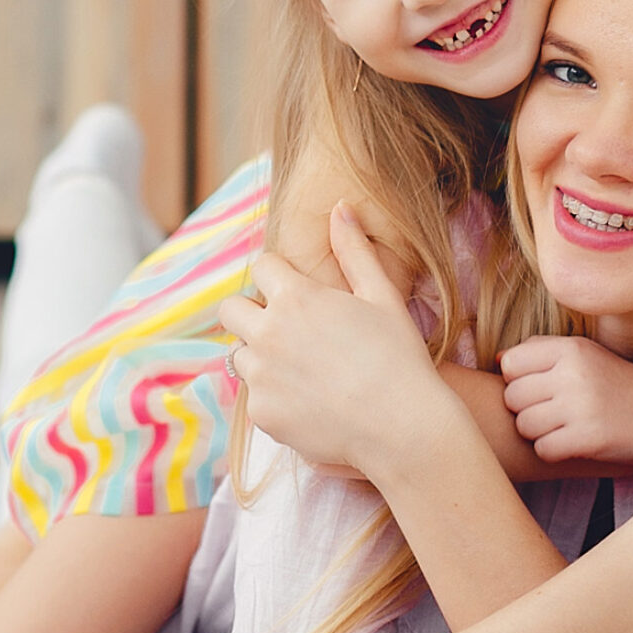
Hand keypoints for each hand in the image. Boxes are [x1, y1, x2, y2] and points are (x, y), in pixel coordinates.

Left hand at [219, 202, 447, 471]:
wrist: (401, 425)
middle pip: (231, 309)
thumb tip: (341, 207)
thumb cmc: (398, 355)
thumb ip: (354, 250)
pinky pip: (255, 395)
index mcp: (296, 297)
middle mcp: (268, 333)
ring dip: (261, 354)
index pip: (262, 266)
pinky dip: (275, 394)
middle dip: (252, 311)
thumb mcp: (382, 295)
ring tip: (303, 368)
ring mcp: (260, 375)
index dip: (280, 275)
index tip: (298, 290)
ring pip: (239, 353)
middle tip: (288, 327)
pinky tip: (310, 400)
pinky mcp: (262, 413)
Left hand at [499, 335, 632, 464]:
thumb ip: (540, 351)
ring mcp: (582, 406)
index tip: (537, 388)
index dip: (517, 379)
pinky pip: (543, 449)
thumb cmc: (614, 381)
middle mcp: (574, 373)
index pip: (511, 363)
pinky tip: (571, 442)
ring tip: (562, 426)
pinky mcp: (590, 438)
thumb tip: (499, 360)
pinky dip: (553, 451)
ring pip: (524, 425)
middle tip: (551, 411)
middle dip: (525, 409)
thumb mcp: (582, 353)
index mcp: (570, 348)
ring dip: (538, 432)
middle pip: (512, 397)